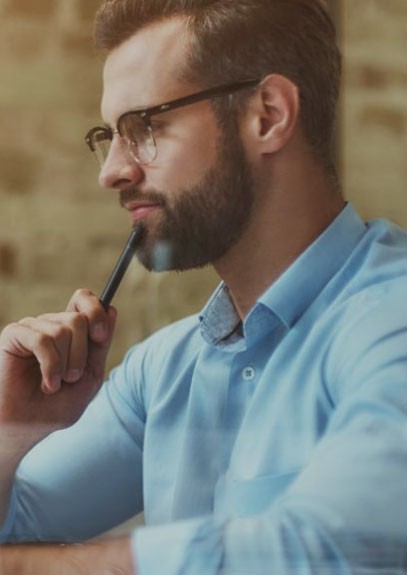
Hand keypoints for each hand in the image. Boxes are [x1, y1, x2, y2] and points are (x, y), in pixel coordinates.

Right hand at [0, 289, 116, 445]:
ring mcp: (32, 328)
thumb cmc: (57, 404)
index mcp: (70, 331)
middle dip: (81, 354)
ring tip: (55, 384)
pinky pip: (42, 340)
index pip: (85, 299)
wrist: (27, 427)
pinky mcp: (14, 335)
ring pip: (62, 330)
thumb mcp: (90, 375)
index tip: (100, 336)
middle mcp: (51, 324)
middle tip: (72, 377)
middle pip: (79, 318)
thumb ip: (100, 345)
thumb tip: (111, 309)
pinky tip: (48, 383)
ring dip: (65, 364)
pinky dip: (50, 366)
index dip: (96, 311)